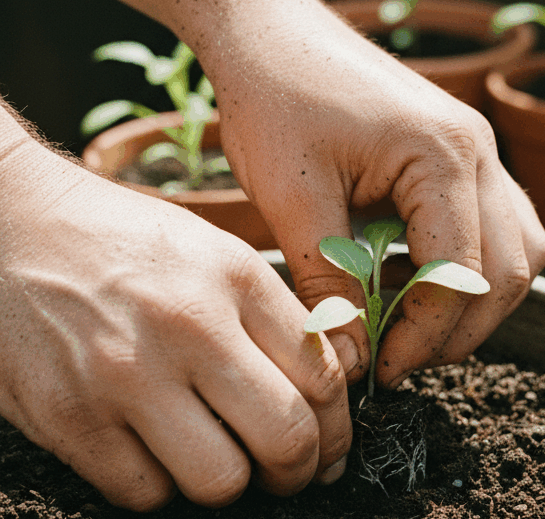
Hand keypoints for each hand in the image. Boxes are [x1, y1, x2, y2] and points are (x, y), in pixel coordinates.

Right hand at [0, 142, 351, 509]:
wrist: (17, 224)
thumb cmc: (126, 240)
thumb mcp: (214, 252)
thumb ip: (272, 315)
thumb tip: (324, 388)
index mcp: (236, 278)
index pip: (323, 375)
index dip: (339, 427)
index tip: (331, 444)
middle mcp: (189, 325)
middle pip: (286, 438)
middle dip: (302, 469)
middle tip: (295, 471)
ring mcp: (126, 375)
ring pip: (220, 480)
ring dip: (230, 479)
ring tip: (220, 455)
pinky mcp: (69, 417)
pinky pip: (144, 492)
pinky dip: (159, 483)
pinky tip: (156, 449)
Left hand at [199, 0, 544, 389]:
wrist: (270, 30)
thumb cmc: (276, 96)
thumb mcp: (293, 198)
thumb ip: (329, 283)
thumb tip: (348, 360)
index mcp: (443, 155)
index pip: (461, 274)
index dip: (424, 335)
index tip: (379, 369)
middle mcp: (479, 150)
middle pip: (509, 270)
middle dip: (459, 329)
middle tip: (399, 361)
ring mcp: (478, 148)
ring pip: (518, 250)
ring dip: (477, 300)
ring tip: (414, 328)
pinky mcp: (462, 153)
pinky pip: (499, 223)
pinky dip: (472, 265)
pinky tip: (418, 281)